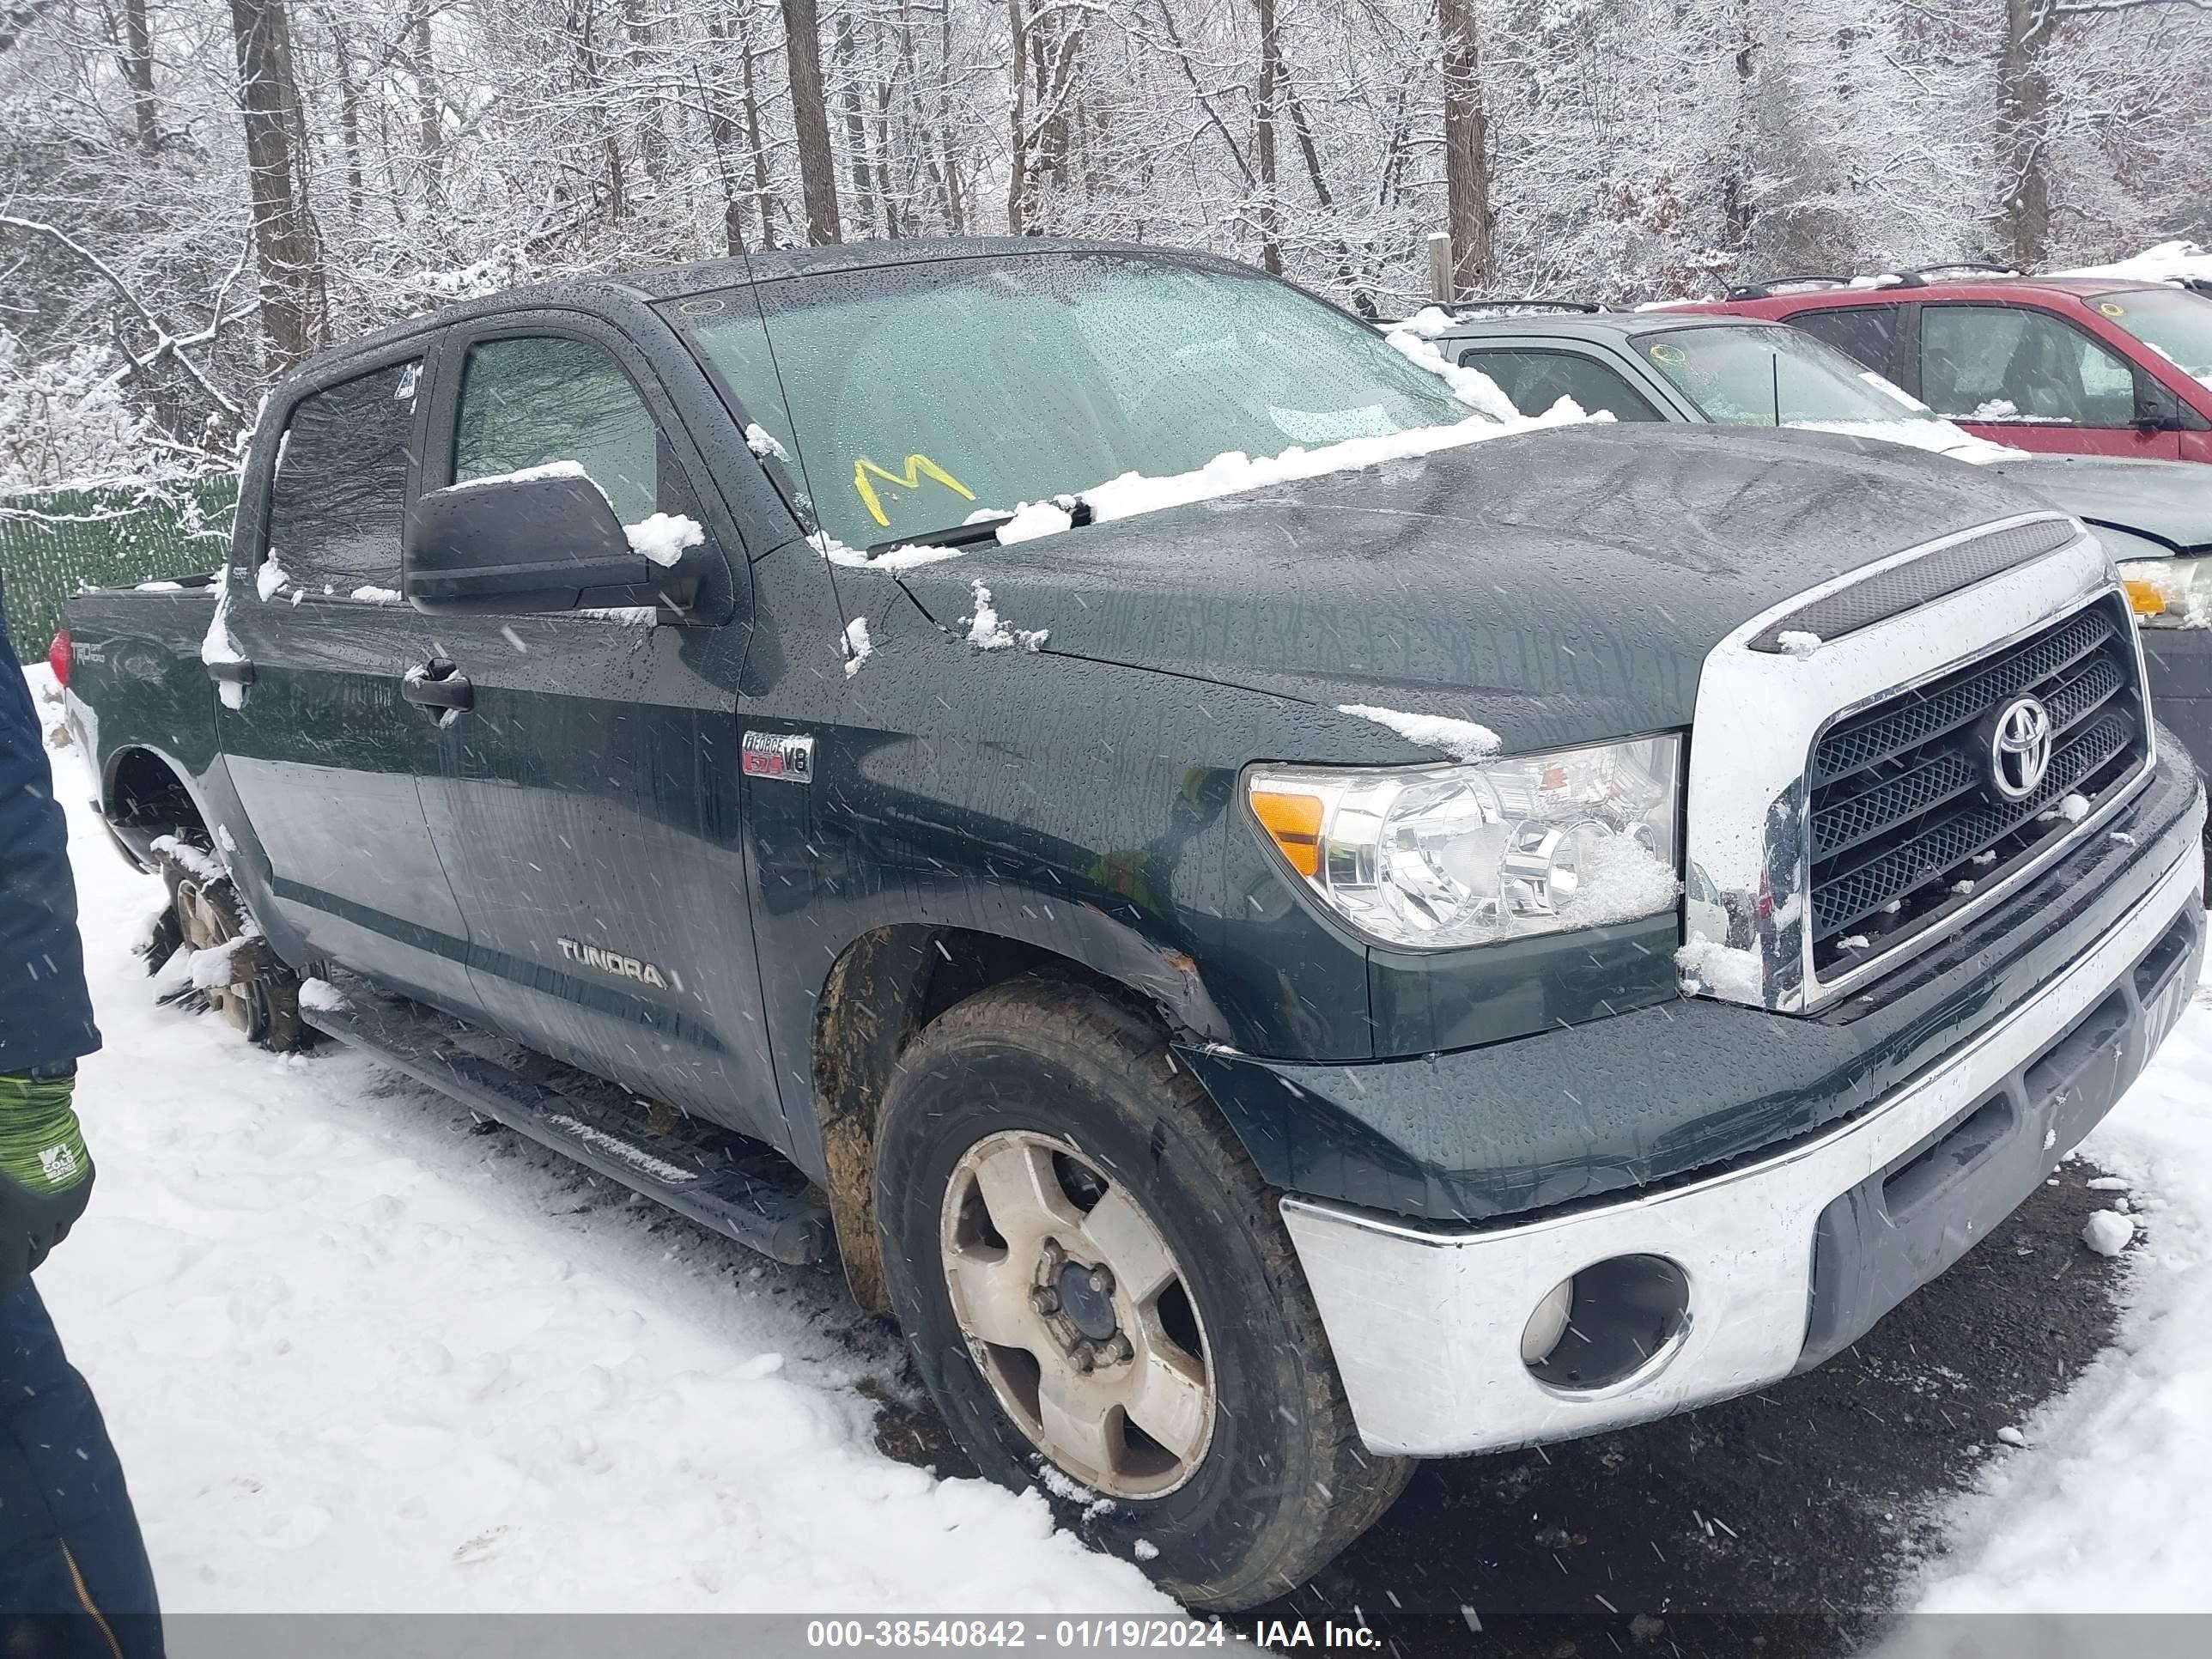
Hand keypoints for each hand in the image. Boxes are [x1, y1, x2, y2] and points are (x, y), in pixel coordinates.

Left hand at [0, 1070, 94, 1297]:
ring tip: (29, 1226)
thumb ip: (0, 1221)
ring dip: (42, 1234)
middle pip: (37, 1254)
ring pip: (58, 1231)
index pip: (11, 1274)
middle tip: (13, 1254)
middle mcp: (48, 1219)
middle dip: (22, 1258)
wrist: (26, 1111)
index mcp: (14, 1225)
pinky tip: (45, 1198)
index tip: (3, 1293)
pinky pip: (72, 1205)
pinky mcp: (83, 1180)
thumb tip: (4, 1232)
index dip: (6, 1287)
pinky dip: (58, 1208)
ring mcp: (69, 1199)